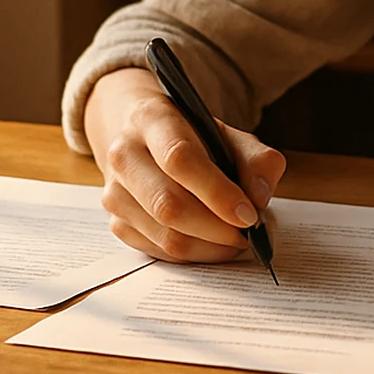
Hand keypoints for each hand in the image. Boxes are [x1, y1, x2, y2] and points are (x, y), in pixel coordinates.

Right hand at [84, 67, 286, 263]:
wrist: (143, 136)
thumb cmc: (192, 136)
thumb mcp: (228, 134)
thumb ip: (256, 160)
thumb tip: (259, 199)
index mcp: (152, 119)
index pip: (180, 159)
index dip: (217, 192)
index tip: (248, 214)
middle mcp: (124, 155)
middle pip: (168, 204)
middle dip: (216, 228)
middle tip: (248, 234)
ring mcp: (114, 192)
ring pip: (164, 235)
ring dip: (209, 246)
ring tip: (236, 241)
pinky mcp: (117, 223)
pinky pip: (158, 252)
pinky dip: (193, 254)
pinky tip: (214, 244)